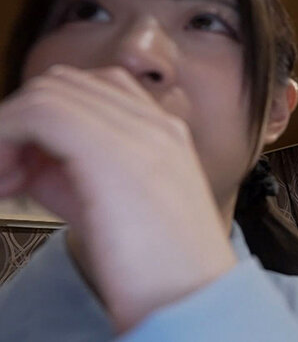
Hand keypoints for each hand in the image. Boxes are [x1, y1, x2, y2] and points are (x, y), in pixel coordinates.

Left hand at [0, 65, 236, 330]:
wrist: (195, 296)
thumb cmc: (163, 269)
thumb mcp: (124, 208)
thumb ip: (81, 175)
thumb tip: (30, 161)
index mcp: (166, 133)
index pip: (96, 89)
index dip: (51, 118)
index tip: (30, 169)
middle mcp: (154, 123)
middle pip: (67, 83)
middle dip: (24, 120)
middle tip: (11, 174)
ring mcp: (136, 131)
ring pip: (47, 92)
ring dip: (10, 130)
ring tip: (8, 181)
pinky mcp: (108, 149)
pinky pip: (35, 114)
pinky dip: (4, 138)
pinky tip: (9, 181)